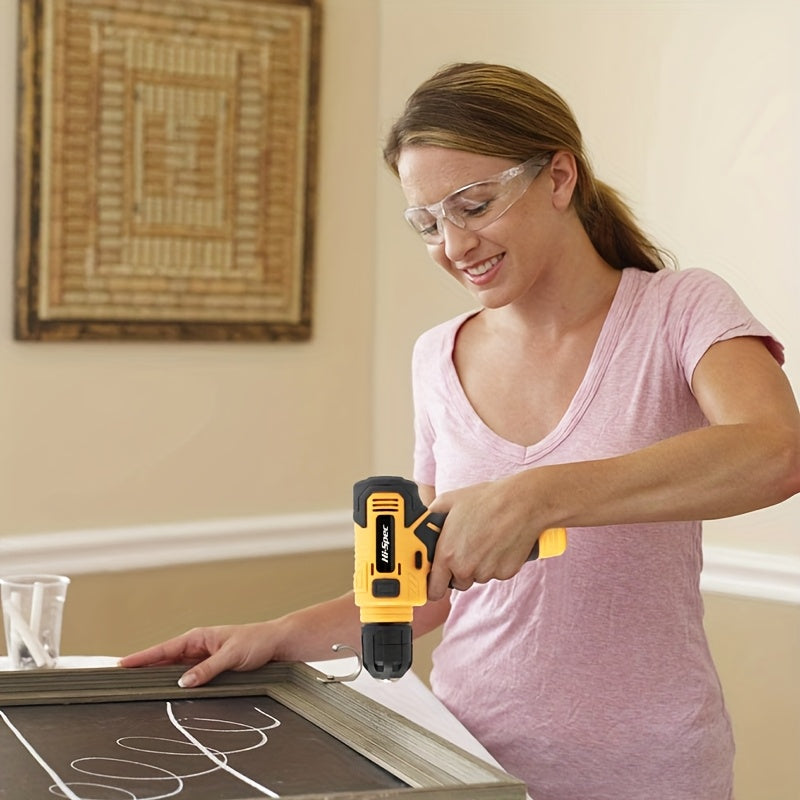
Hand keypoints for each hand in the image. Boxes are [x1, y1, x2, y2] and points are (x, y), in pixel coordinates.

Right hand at [118, 621, 278, 687]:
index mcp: (198, 637)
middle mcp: (197, 647)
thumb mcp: (232, 655)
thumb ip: (207, 669)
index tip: (120, 665)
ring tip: (135, 689)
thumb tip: (182, 682)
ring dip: (158, 679)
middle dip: (143, 669)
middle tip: (120, 681)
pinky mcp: (209, 669)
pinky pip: (187, 678)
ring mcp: (202, 659)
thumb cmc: (256, 642)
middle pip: (163, 661)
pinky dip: (175, 685)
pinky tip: (165, 693)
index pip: (163, 649)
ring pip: (173, 671)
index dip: (141, 658)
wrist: (276, 644)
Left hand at [426, 476, 545, 600]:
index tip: (436, 579)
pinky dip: (496, 563)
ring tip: (485, 539)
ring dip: (478, 565)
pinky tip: (499, 543)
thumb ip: (432, 515)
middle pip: (457, 582)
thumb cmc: (486, 500)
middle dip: (458, 570)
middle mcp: (466, 568)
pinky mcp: (506, 573)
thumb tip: (425, 521)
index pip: (434, 589)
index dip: (433, 585)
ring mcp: (487, 572)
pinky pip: (496, 573)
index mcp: (447, 554)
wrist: (521, 503)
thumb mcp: (449, 501)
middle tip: (466, 547)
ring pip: (477, 576)